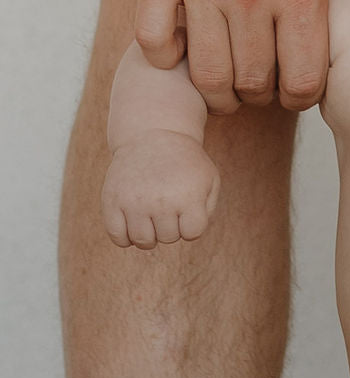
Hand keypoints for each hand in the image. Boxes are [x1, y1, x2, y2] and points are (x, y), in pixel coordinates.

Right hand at [102, 131, 221, 248]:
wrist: (152, 135)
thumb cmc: (184, 163)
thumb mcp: (208, 179)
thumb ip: (207, 211)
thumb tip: (188, 234)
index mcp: (188, 196)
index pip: (192, 233)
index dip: (191, 224)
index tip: (187, 207)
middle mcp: (161, 201)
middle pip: (168, 238)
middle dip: (171, 225)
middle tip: (169, 204)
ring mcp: (134, 202)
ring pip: (143, 242)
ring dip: (150, 234)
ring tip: (152, 215)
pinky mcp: (112, 201)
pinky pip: (118, 238)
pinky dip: (126, 237)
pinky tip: (133, 221)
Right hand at [135, 0, 348, 113]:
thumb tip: (331, 29)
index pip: (303, 80)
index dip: (301, 96)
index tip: (295, 89)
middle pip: (252, 83)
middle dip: (260, 95)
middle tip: (259, 83)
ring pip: (204, 73)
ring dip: (216, 88)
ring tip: (222, 78)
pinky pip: (152, 40)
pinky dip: (167, 56)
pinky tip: (182, 43)